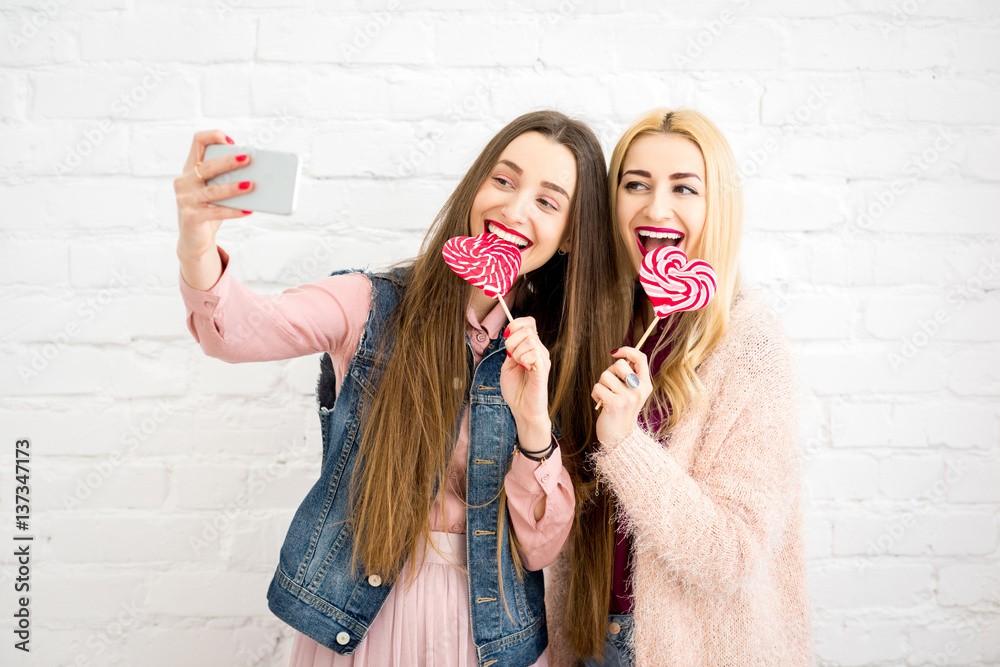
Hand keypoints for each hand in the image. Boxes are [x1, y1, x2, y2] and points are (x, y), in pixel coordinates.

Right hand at [174, 130, 253, 260]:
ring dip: (234, 187)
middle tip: (248, 159)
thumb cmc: (209, 208)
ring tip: (251, 185)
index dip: (213, 137)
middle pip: (207, 166)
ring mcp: (185, 199)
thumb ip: (227, 179)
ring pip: (213, 190)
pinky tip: (248, 210)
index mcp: (190, 167)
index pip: (198, 141)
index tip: (232, 142)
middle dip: (228, 162)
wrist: (194, 238)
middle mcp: (184, 181)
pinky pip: (215, 212)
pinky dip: (233, 211)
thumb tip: (257, 175)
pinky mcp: (191, 217)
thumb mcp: (215, 189)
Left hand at [499, 316, 551, 451]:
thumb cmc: (516, 390)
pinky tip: (525, 369)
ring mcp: (543, 358)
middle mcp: (540, 350)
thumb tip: (510, 334)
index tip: (506, 336)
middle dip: (512, 341)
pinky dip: (524, 359)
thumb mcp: (508, 365)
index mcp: (531, 348)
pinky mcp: (543, 368)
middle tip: (511, 358)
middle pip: (526, 329)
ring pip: (529, 339)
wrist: (523, 410)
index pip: (529, 322)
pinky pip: (534, 352)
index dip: (516, 324)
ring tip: (519, 366)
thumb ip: (510, 350)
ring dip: (517, 352)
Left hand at [592, 347, 652, 444]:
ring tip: (606, 396)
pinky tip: (601, 403)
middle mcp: (639, 390)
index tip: (615, 353)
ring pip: (605, 375)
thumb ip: (629, 376)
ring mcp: (628, 397)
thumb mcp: (632, 393)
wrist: (619, 437)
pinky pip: (598, 387)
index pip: (640, 358)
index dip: (627, 350)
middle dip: (609, 372)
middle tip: (610, 386)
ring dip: (601, 384)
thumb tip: (619, 354)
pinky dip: (595, 394)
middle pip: (619, 365)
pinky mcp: (615, 404)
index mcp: (646, 385)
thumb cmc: (622, 410)